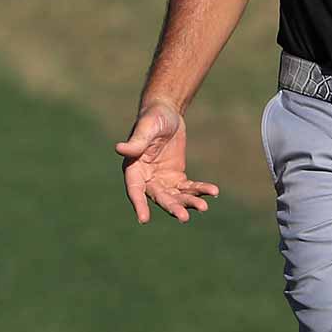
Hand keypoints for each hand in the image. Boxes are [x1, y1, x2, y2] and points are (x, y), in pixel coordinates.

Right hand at [115, 101, 219, 223]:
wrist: (168, 112)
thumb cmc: (153, 117)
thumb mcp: (146, 128)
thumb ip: (136, 142)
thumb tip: (118, 148)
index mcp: (133, 168)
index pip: (134, 189)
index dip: (138, 204)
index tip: (144, 220)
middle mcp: (146, 179)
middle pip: (159, 197)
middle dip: (172, 207)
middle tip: (184, 218)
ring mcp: (162, 180)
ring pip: (175, 197)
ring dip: (189, 202)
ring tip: (204, 207)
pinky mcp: (176, 178)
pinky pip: (188, 188)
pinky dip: (200, 190)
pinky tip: (213, 191)